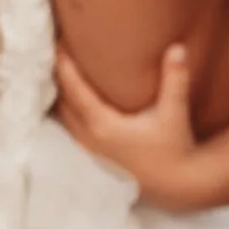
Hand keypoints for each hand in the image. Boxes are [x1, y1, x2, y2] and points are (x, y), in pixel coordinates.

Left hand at [53, 40, 209, 205]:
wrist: (177, 185)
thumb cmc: (175, 149)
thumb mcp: (174, 113)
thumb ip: (175, 79)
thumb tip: (177, 47)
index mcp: (103, 125)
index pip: (74, 90)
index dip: (64, 66)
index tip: (57, 43)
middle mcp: (89, 138)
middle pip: (61, 102)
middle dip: (56, 76)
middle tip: (51, 49)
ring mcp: (89, 150)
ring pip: (62, 117)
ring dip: (58, 95)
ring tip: (54, 70)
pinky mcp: (94, 157)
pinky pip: (69, 129)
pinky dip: (64, 111)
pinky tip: (64, 100)